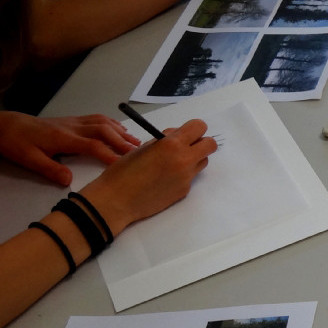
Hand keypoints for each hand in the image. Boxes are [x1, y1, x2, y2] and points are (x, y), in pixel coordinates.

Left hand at [0, 111, 138, 186]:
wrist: (3, 124)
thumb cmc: (14, 143)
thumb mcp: (27, 159)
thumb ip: (49, 169)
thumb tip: (69, 181)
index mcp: (62, 138)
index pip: (93, 145)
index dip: (111, 154)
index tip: (125, 165)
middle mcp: (72, 126)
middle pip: (104, 131)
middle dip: (123, 141)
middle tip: (141, 153)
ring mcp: (72, 121)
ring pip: (103, 122)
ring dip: (121, 131)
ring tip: (136, 142)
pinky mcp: (71, 119)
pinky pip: (97, 118)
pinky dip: (112, 123)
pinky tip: (119, 129)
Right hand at [77, 120, 217, 233]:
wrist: (116, 200)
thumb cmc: (123, 172)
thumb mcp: (143, 147)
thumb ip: (164, 140)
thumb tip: (177, 136)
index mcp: (172, 145)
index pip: (199, 127)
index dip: (194, 128)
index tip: (186, 133)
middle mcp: (184, 160)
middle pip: (210, 145)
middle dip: (201, 143)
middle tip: (186, 146)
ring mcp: (186, 178)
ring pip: (203, 161)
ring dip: (194, 158)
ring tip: (173, 163)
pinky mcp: (184, 191)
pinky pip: (191, 177)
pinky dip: (183, 175)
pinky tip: (165, 179)